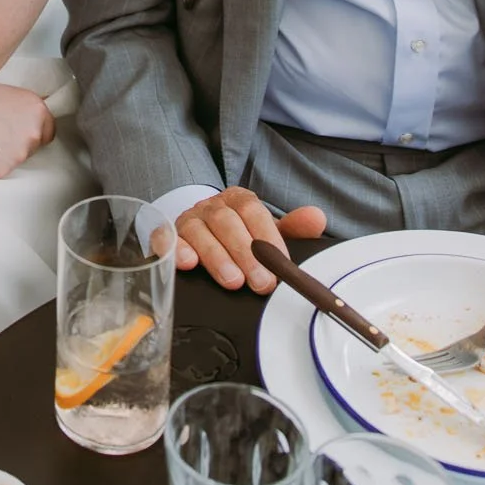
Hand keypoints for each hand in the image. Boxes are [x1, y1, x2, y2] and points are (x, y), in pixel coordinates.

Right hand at [0, 82, 54, 178]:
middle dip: (18, 142)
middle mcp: (33, 132)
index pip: (48, 130)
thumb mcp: (4, 93)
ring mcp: (19, 154)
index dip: (32, 131)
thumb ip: (23, 109)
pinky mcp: (2, 171)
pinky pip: (0, 170)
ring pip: (17, 159)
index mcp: (37, 109)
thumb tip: (31, 121)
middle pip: (34, 146)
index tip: (17, 131)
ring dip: (4, 154)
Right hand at [174, 186, 328, 292]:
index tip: (280, 261)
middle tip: (262, 283)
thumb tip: (317, 219)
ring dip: (217, 257)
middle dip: (246, 254)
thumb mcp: (267, 232)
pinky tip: (188, 264)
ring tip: (233, 282)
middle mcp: (211, 207)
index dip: (267, 235)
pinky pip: (168, 239)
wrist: (203, 233)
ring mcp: (188, 220)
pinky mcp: (167, 236)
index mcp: (238, 201)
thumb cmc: (240, 236)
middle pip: (226, 222)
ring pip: (199, 232)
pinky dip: (177, 250)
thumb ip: (293, 227)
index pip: (252, 210)